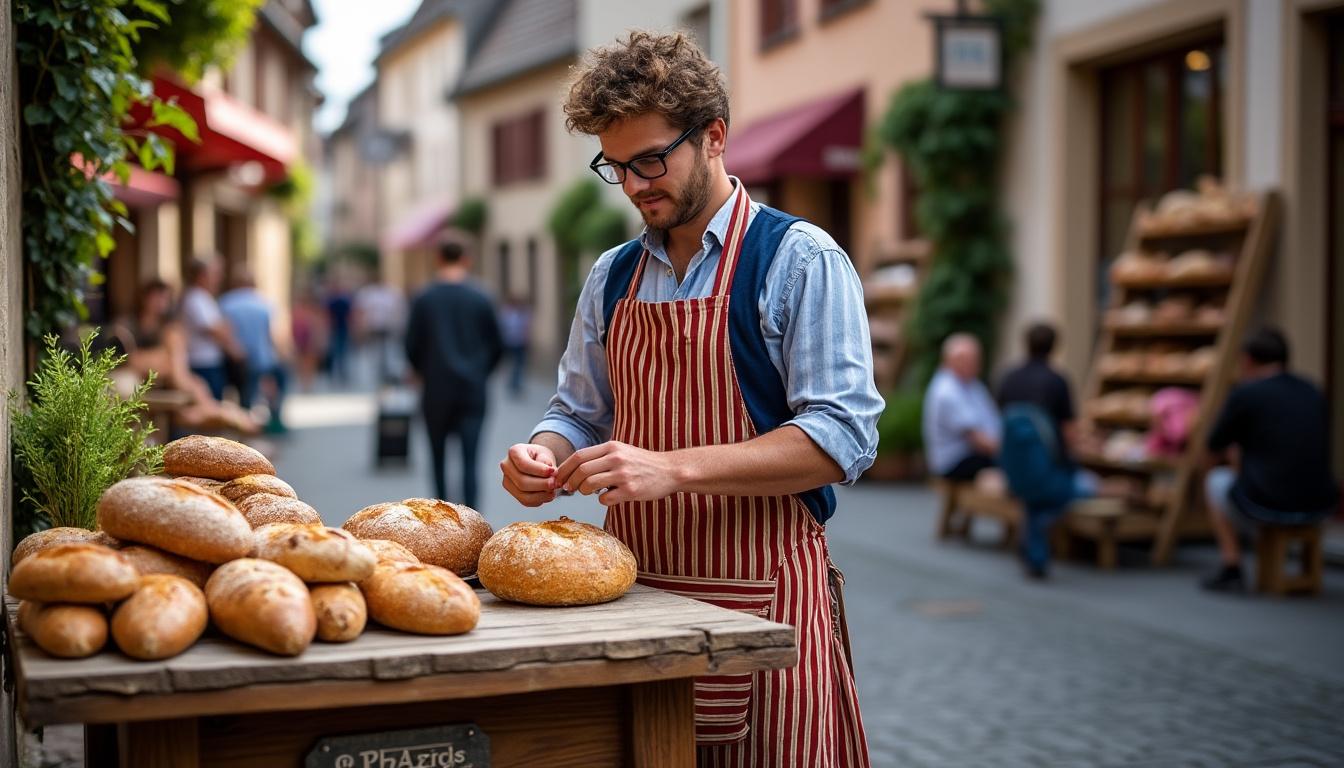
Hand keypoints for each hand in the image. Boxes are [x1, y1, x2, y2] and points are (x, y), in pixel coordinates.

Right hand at [500, 443, 558, 506]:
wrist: (536, 462)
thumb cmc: (540, 456)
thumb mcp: (546, 453)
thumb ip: (547, 462)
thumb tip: (551, 473)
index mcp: (514, 452)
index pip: (523, 464)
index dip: (539, 470)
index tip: (552, 471)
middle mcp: (507, 467)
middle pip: (522, 481)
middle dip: (541, 484)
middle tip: (555, 483)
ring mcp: (507, 481)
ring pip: (524, 495)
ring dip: (542, 495)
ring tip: (553, 490)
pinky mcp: (513, 493)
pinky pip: (526, 501)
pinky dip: (540, 500)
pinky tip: (548, 494)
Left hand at [554, 441, 680, 505]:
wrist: (670, 470)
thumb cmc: (642, 463)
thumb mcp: (621, 451)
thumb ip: (600, 457)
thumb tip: (574, 469)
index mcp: (611, 447)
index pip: (579, 456)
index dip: (565, 469)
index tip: (559, 478)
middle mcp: (616, 458)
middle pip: (581, 470)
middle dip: (570, 482)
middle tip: (569, 489)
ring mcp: (623, 475)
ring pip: (589, 484)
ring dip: (584, 491)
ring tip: (589, 492)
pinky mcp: (631, 491)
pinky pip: (605, 498)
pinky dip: (601, 500)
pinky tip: (608, 497)